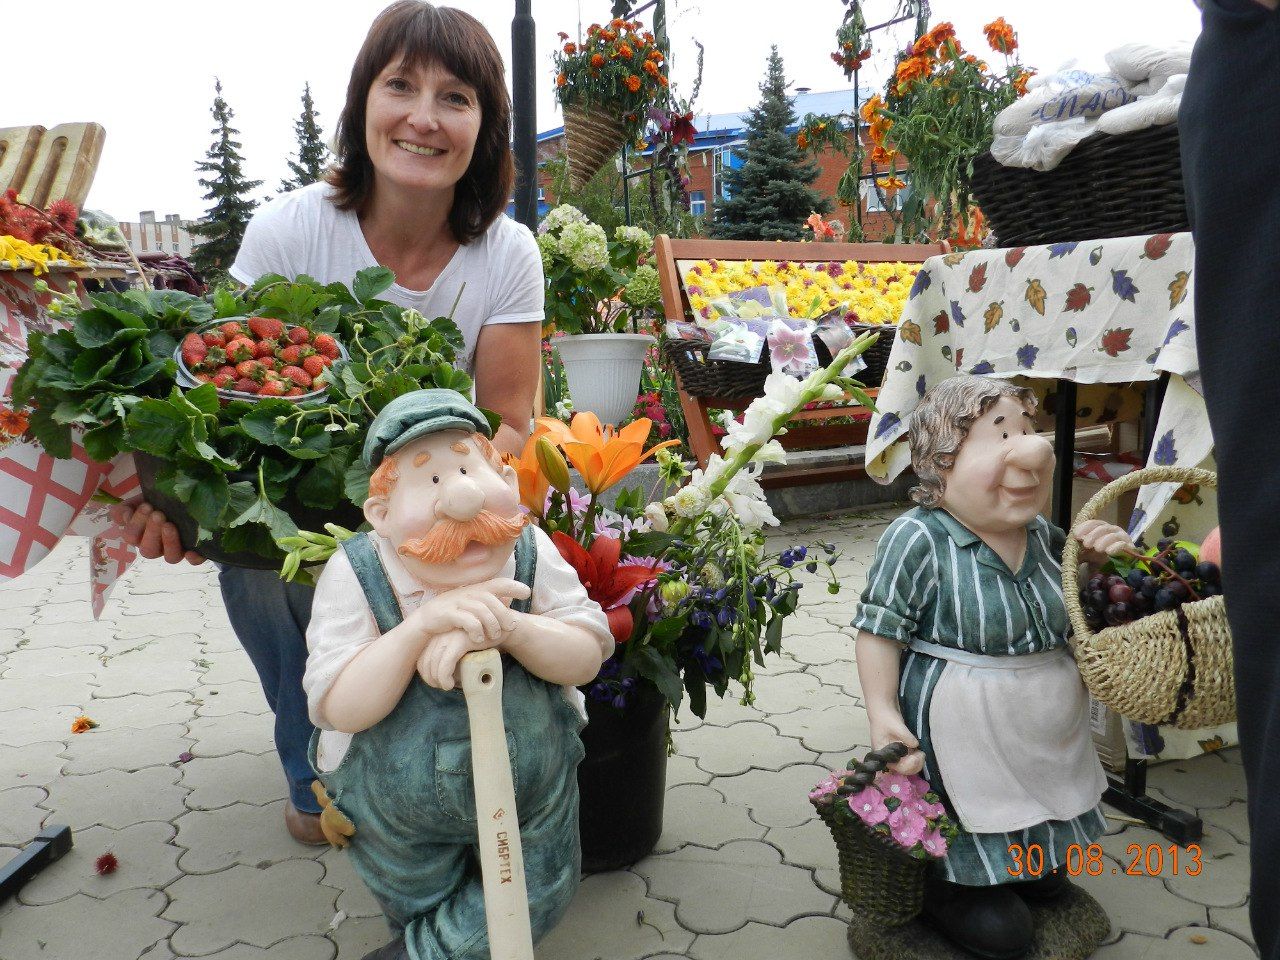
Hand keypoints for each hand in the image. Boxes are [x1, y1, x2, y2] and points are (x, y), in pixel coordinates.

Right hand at [109, 500, 203, 564]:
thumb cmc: (160, 500)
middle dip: (151, 532)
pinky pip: (195, 561)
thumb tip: (123, 514)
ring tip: (169, 525)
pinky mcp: (196, 550)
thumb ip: (129, 506)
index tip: (146, 506)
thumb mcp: (142, 498)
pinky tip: (192, 551)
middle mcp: (158, 546)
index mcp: (141, 535)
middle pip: (149, 551)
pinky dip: (194, 558)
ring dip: (169, 542)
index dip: (135, 525)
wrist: (185, 495)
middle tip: (158, 514)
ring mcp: (177, 550)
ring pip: (170, 558)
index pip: (132, 537)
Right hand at [409, 579, 530, 647]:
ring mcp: (457, 602)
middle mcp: (468, 593)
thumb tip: (510, 600)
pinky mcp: (448, 614)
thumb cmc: (454, 614)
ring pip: (482, 610)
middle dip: (504, 614)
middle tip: (511, 627)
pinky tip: (478, 639)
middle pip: (492, 600)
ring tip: (494, 637)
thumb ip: (489, 603)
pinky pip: (467, 620)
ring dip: (492, 625)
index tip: (527, 593)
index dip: (514, 586)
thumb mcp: (472, 606)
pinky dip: (476, 630)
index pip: (498, 583)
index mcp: (476, 589)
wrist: (425, 622)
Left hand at [416, 628, 501, 690]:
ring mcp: (449, 636)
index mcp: (437, 635)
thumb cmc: (479, 643)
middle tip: (442, 687)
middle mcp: (439, 634)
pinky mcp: (459, 641)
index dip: (425, 675)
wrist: (499, 629)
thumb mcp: (459, 648)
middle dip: (431, 679)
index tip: (436, 683)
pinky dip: (445, 677)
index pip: (421, 658)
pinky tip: (450, 684)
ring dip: (438, 680)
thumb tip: (432, 677)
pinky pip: (446, 663)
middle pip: (425, 662)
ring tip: (448, 686)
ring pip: (434, 664)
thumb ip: (446, 655)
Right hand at [867, 706, 924, 775]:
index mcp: (883, 754)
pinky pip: (909, 759)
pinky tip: (919, 751)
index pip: (896, 766)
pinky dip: (916, 758)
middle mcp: (889, 757)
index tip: (917, 756)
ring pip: (908, 766)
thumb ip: (906, 737)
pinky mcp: (901, 750)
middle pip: (903, 769)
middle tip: (921, 754)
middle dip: (915, 765)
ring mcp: (895, 754)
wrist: (884, 710)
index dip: (908, 764)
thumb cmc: (886, 718)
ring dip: (917, 762)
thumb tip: (916, 745)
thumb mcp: (896, 726)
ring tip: (921, 753)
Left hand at [1073, 519, 1133, 564]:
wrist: (1113, 570)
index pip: (1094, 523)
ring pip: (1113, 535)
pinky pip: (1123, 544)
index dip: (1085, 527)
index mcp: (1101, 528)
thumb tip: (1072, 541)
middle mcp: (1112, 530)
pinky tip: (1109, 551)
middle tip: (1086, 544)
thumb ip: (1078, 547)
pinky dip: (1116, 547)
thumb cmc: (1097, 558)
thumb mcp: (1085, 552)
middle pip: (1103, 528)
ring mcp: (1122, 537)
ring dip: (1104, 540)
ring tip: (1097, 548)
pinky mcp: (1129, 547)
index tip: (1077, 535)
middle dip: (1093, 535)